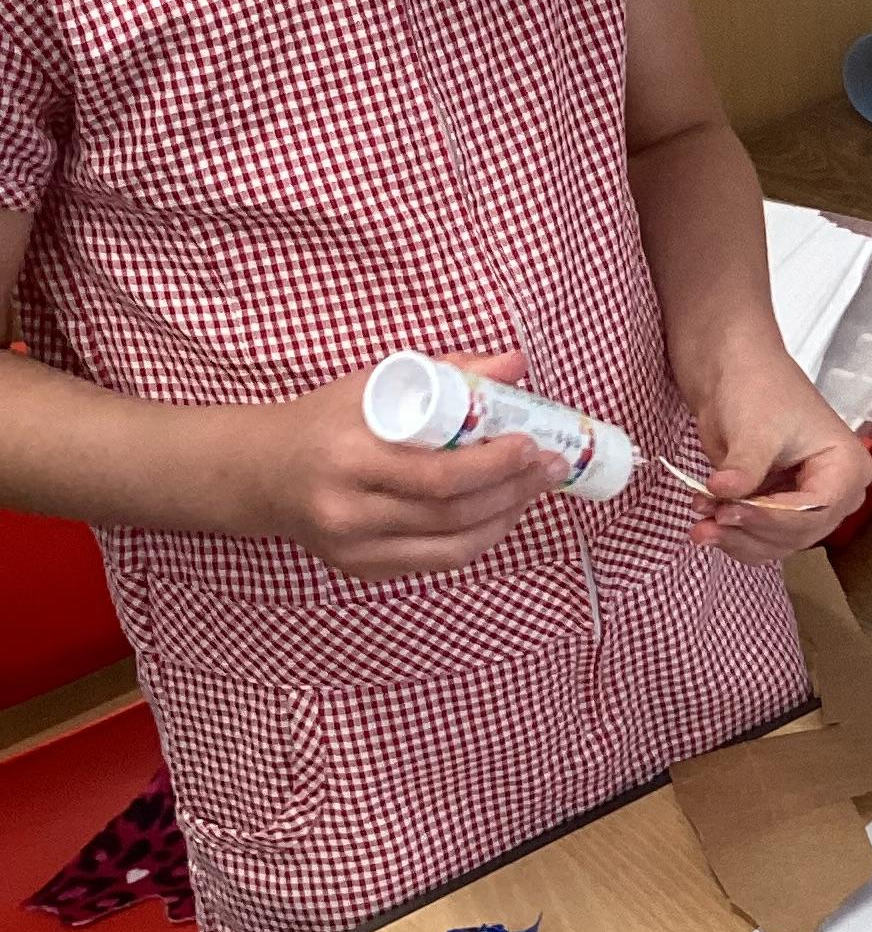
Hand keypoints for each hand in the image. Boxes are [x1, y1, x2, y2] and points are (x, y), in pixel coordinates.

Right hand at [233, 352, 565, 582]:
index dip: (495, 465)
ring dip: (504, 518)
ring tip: (534, 489)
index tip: (531, 443)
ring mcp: (354, 549)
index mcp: (349, 457)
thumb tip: (516, 362)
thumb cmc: (324, 420)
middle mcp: (348, 511)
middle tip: (550, 466)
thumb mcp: (375, 384)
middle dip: (513, 491)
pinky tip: (499, 513)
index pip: (439, 475)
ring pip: (451, 547)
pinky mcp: (361, 570)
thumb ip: (447, 372)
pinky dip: (477, 538)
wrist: (261, 471)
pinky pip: (436, 562)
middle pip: (451, 513)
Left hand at [686, 343, 871, 558]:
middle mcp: (836, 493)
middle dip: (751, 530)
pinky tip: (706, 518)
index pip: (815, 511)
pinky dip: (733, 536)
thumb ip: (745, 467)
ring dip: (736, 538)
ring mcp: (806, 504)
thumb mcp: (755, 427)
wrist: (731, 369)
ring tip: (700, 520)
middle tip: (710, 517)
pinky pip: (762, 540)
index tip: (728, 509)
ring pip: (777, 544)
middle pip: (798, 534)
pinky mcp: (779, 509)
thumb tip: (724, 492)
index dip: (771, 517)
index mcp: (847, 467)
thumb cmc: (757, 385)